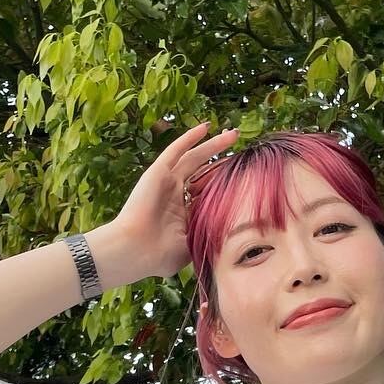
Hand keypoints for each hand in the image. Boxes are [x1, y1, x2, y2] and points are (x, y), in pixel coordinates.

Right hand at [112, 119, 238, 282]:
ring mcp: (167, 182)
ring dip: (213, 144)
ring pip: (194, 157)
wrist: (137, 251)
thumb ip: (210, 235)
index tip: (246, 176)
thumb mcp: (193, 245)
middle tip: (241, 148)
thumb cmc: (161, 255)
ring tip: (234, 134)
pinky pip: (176, 150)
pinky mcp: (158, 173)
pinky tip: (205, 127)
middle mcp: (176, 194)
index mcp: (184, 213)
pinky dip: (189, 138)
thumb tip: (234, 237)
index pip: (208, 192)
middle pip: (204, 171)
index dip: (225, 183)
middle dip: (222, 159)